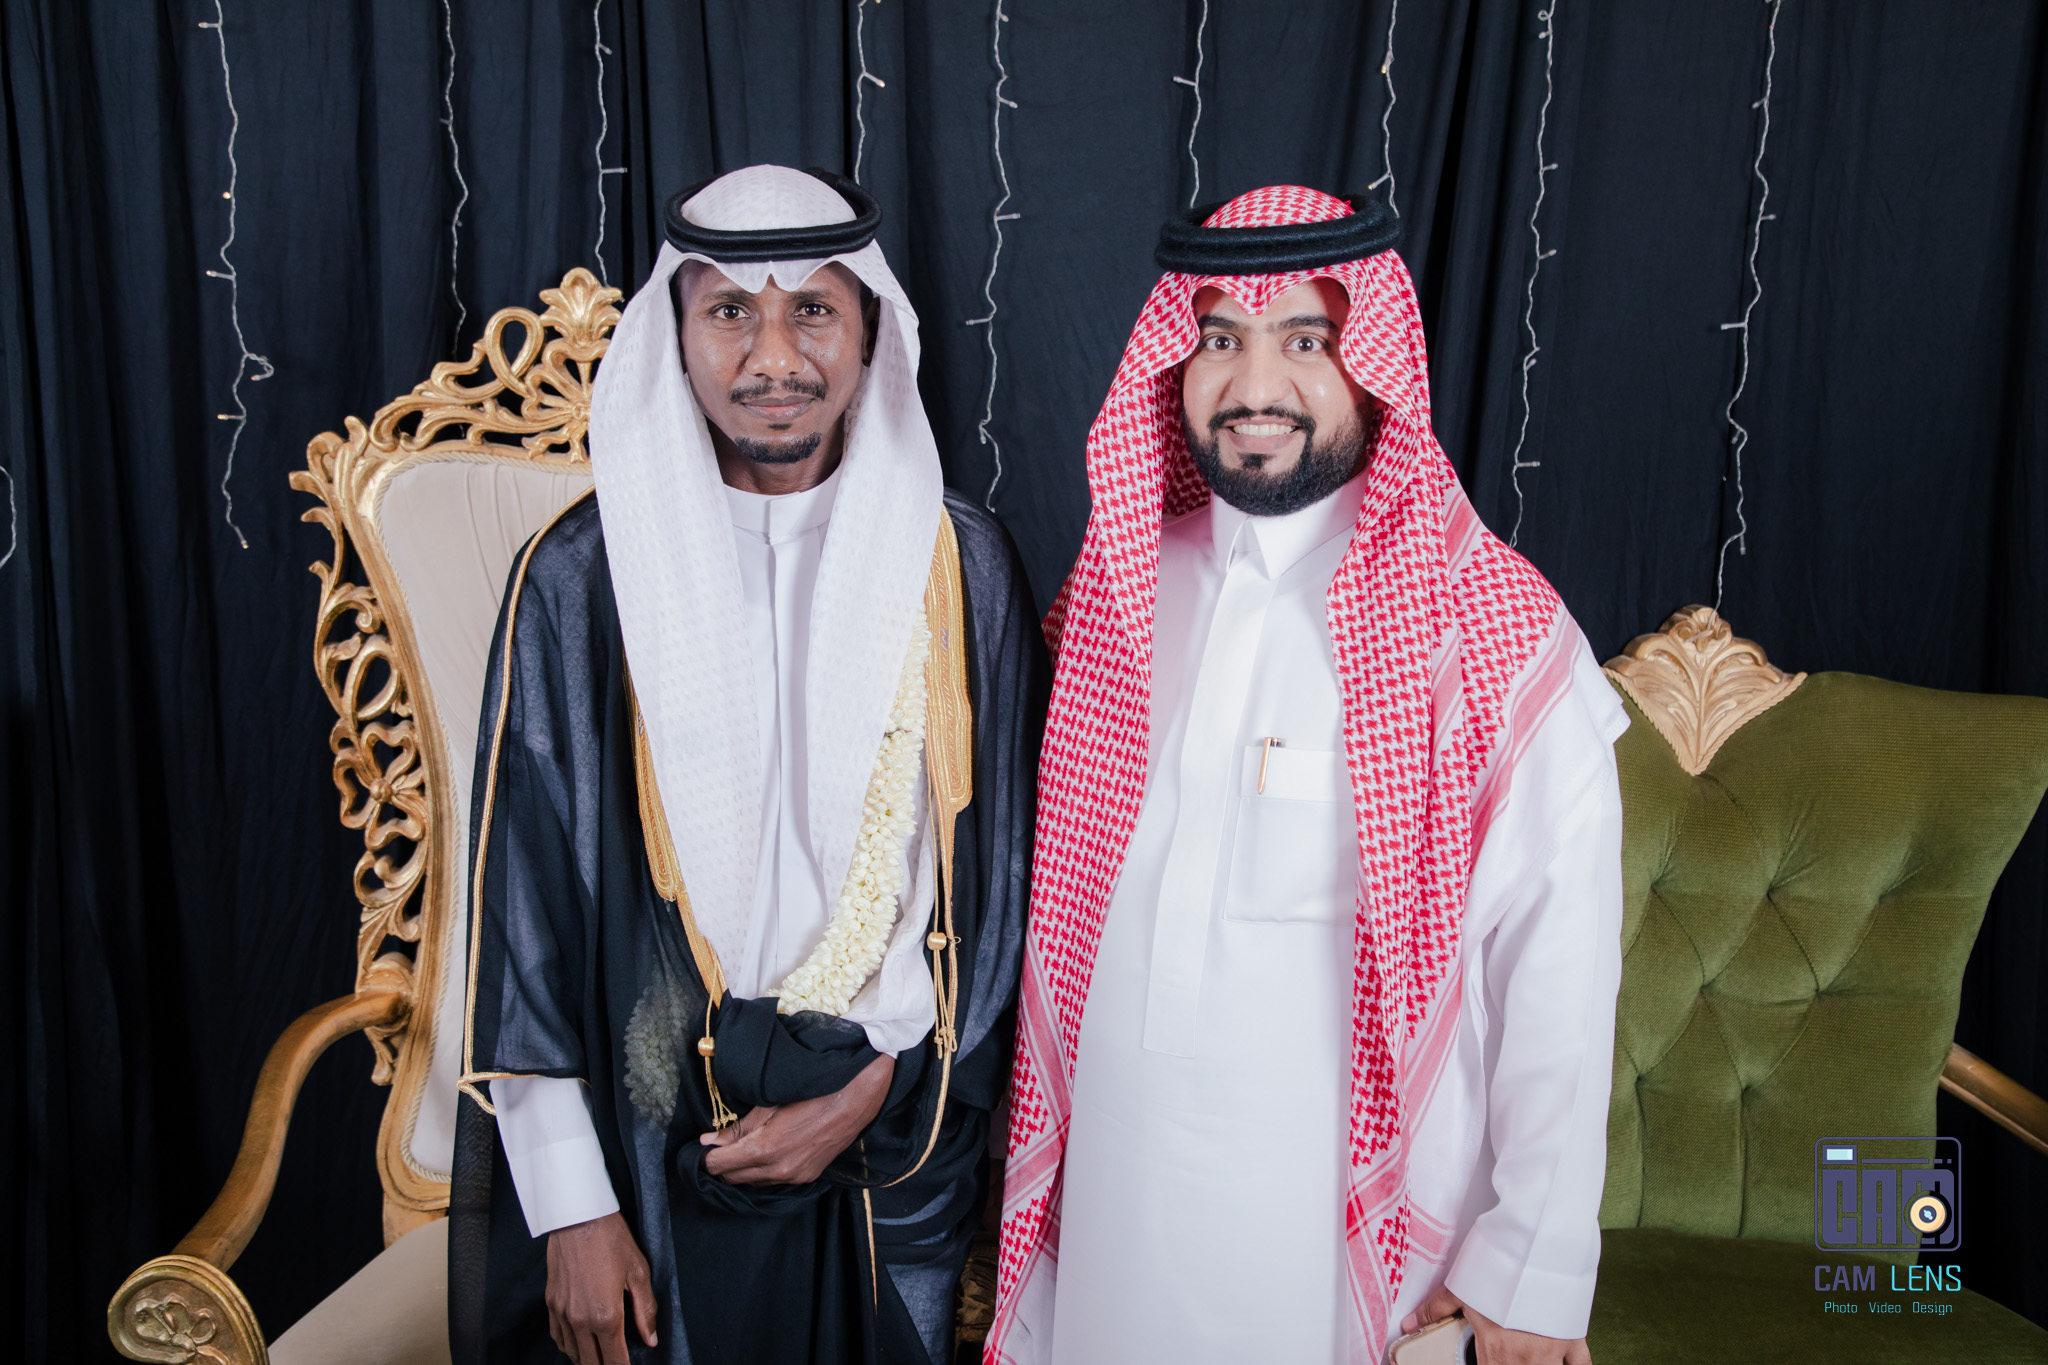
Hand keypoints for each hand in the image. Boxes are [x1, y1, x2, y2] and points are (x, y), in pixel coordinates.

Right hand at [544, 1212, 658, 1364]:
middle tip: (616, 1362)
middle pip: (591, 1362)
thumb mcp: (638, 1273)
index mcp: (606, 1316)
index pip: (615, 1360)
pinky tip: (579, 1344)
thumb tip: (650, 1338)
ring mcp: (562, 1313)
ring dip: (587, 1359)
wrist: (579, 1217)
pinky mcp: (551, 1302)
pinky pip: (558, 1336)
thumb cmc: (611, 1240)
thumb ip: (645, 1311)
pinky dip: (569, 1346)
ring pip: (573, 1353)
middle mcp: (580, 1320)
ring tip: (601, 1357)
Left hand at [700, 1053, 894, 1184]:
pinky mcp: (806, 1177)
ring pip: (752, 1183)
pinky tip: (761, 1155)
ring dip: (740, 1170)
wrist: (854, 1098)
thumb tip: (709, 1142)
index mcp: (763, 1150)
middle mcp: (776, 1171)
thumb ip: (737, 1127)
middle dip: (719, 1164)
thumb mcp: (768, 1104)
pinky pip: (772, 1182)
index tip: (699, 1148)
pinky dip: (760, 1172)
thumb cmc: (810, 1093)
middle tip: (716, 1146)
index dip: (704, 1157)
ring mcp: (793, 1177)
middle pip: (732, 1178)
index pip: (718, 1166)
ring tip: (737, 1149)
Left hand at [1400, 1286, 1589, 1364]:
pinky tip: (1563, 1364)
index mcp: (1498, 1353)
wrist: (1539, 1248)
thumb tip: (1408, 1324)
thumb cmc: (1500, 1267)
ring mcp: (1554, 1351)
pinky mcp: (1575, 1338)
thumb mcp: (1463, 1287)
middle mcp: (1527, 1360)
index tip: (1486, 1362)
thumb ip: (1435, 1310)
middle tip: (1507, 1359)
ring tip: (1530, 1359)